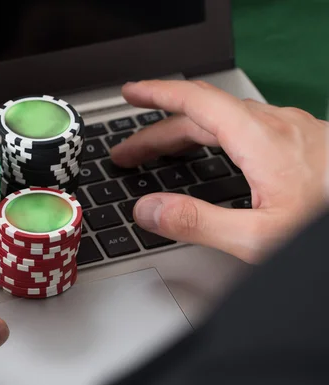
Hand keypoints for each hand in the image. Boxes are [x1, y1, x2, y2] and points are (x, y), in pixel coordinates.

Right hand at [111, 80, 328, 263]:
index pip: (197, 102)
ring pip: (227, 119)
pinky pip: (248, 126)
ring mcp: (295, 130)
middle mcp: (279, 126)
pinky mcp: (304, 141)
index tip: (130, 93)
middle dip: (159, 131)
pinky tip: (215, 152)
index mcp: (263, 141)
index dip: (157, 94)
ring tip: (161, 153)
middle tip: (129, 153)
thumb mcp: (259, 238)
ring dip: (187, 132)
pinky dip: (216, 134)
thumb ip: (198, 223)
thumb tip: (149, 210)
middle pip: (205, 114)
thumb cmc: (325, 225)